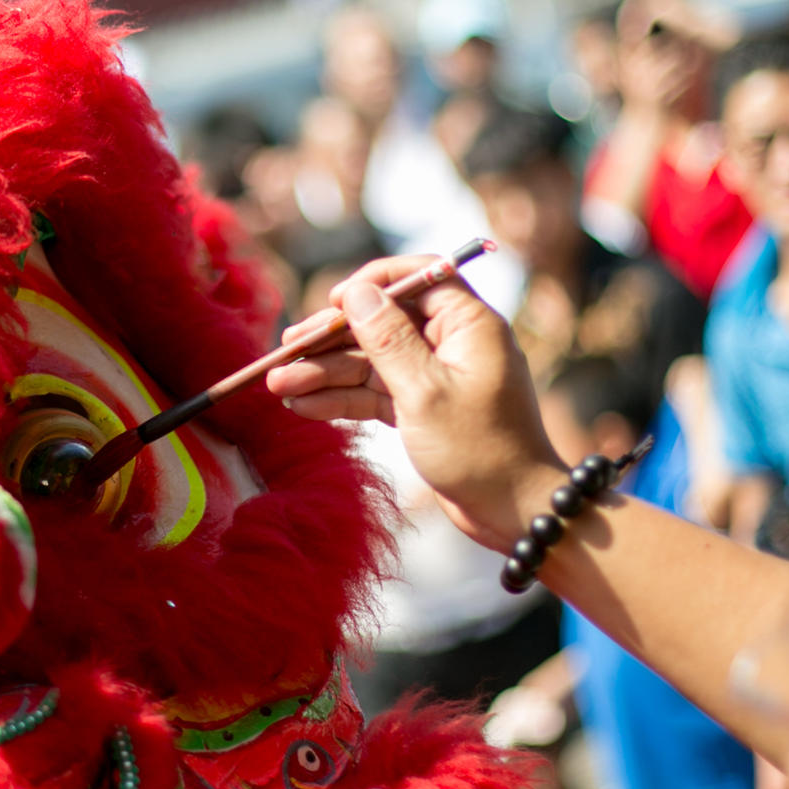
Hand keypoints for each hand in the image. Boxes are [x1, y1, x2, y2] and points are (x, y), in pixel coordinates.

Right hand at [265, 256, 565, 551]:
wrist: (509, 510)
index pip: (421, 278)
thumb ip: (388, 339)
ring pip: (369, 362)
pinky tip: (302, 405)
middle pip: (382, 323)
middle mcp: (451, 344)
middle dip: (331, 338)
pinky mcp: (419, 407)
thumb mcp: (424, 392)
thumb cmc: (478, 450)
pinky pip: (372, 392)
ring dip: (325, 373)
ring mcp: (433, 376)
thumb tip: (358, 293)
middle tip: (285, 349)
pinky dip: (340, 399)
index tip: (335, 300)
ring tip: (278, 384)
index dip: (375, 283)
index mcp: (468, 326)